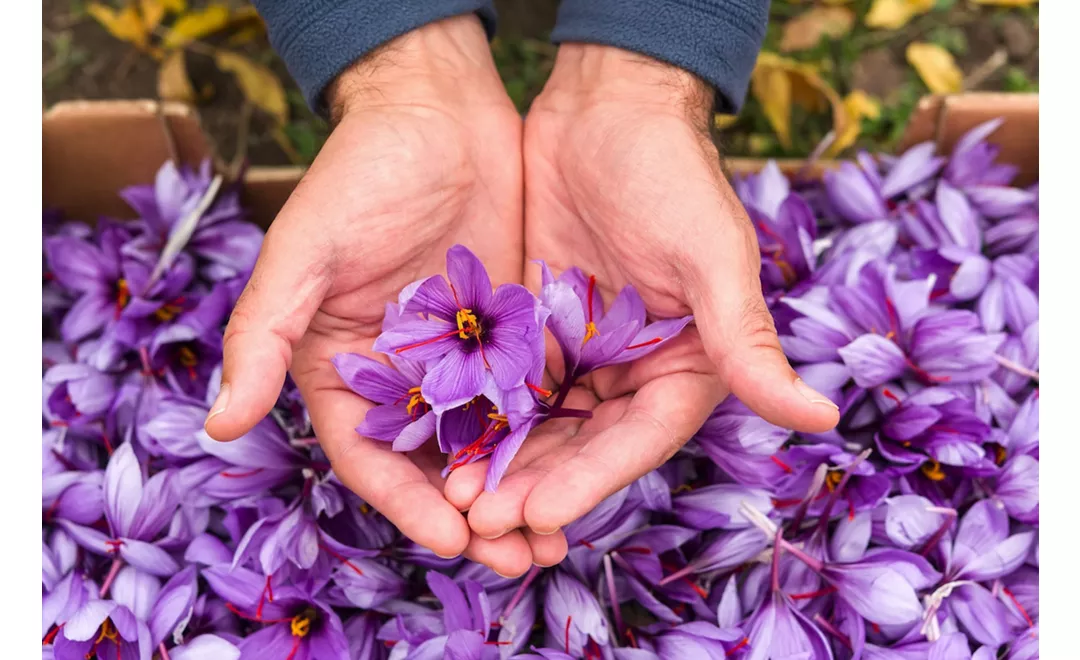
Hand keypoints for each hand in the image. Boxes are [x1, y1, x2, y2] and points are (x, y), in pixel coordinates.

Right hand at [204, 16, 559, 576]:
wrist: (438, 115)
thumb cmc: (359, 176)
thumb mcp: (305, 252)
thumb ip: (264, 334)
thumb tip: (219, 423)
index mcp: (343, 372)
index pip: (373, 460)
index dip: (408, 506)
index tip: (453, 541)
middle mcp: (403, 380)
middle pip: (438, 469)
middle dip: (476, 519)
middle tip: (522, 559)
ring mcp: (462, 363)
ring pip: (491, 447)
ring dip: (521, 493)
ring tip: (558, 538)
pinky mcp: (513, 338)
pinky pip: (534, 401)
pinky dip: (552, 441)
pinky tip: (585, 468)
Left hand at [445, 44, 839, 546]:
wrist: (605, 105)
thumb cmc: (670, 171)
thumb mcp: (710, 255)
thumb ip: (747, 341)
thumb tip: (825, 418)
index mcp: (688, 364)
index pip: (638, 440)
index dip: (591, 481)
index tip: (540, 513)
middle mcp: (635, 369)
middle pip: (584, 446)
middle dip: (535, 486)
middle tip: (479, 524)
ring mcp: (582, 351)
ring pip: (541, 425)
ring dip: (502, 464)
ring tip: (453, 500)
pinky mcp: (537, 328)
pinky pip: (507, 384)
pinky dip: (481, 416)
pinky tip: (442, 443)